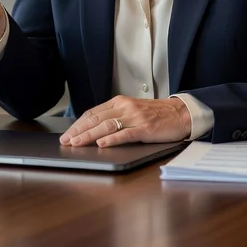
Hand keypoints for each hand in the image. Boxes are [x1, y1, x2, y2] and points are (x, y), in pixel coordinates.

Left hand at [59, 96, 191, 147]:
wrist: (181, 113)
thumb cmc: (156, 114)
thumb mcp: (132, 110)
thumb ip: (116, 116)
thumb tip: (94, 129)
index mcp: (119, 102)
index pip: (93, 113)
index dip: (78, 124)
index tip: (67, 133)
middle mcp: (125, 108)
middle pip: (96, 119)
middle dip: (78, 131)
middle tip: (66, 141)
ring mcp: (135, 118)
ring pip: (106, 126)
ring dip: (89, 135)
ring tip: (77, 143)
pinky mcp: (145, 128)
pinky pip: (126, 134)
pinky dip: (112, 139)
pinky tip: (102, 144)